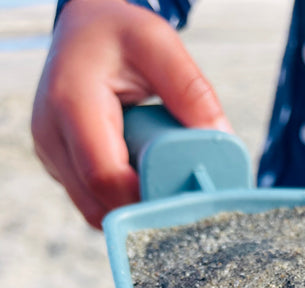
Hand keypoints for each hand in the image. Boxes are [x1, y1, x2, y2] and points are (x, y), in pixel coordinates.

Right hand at [31, 0, 230, 227]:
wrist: (81, 28)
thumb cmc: (117, 33)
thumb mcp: (160, 44)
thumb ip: (193, 92)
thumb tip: (222, 142)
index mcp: (72, 102)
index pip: (106, 176)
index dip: (145, 201)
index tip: (185, 206)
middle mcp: (51, 134)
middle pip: (99, 202)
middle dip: (143, 212)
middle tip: (185, 207)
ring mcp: (51, 154)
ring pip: (94, 209)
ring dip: (132, 210)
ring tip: (167, 190)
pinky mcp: (58, 166)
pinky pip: (92, 200)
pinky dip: (121, 202)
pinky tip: (147, 184)